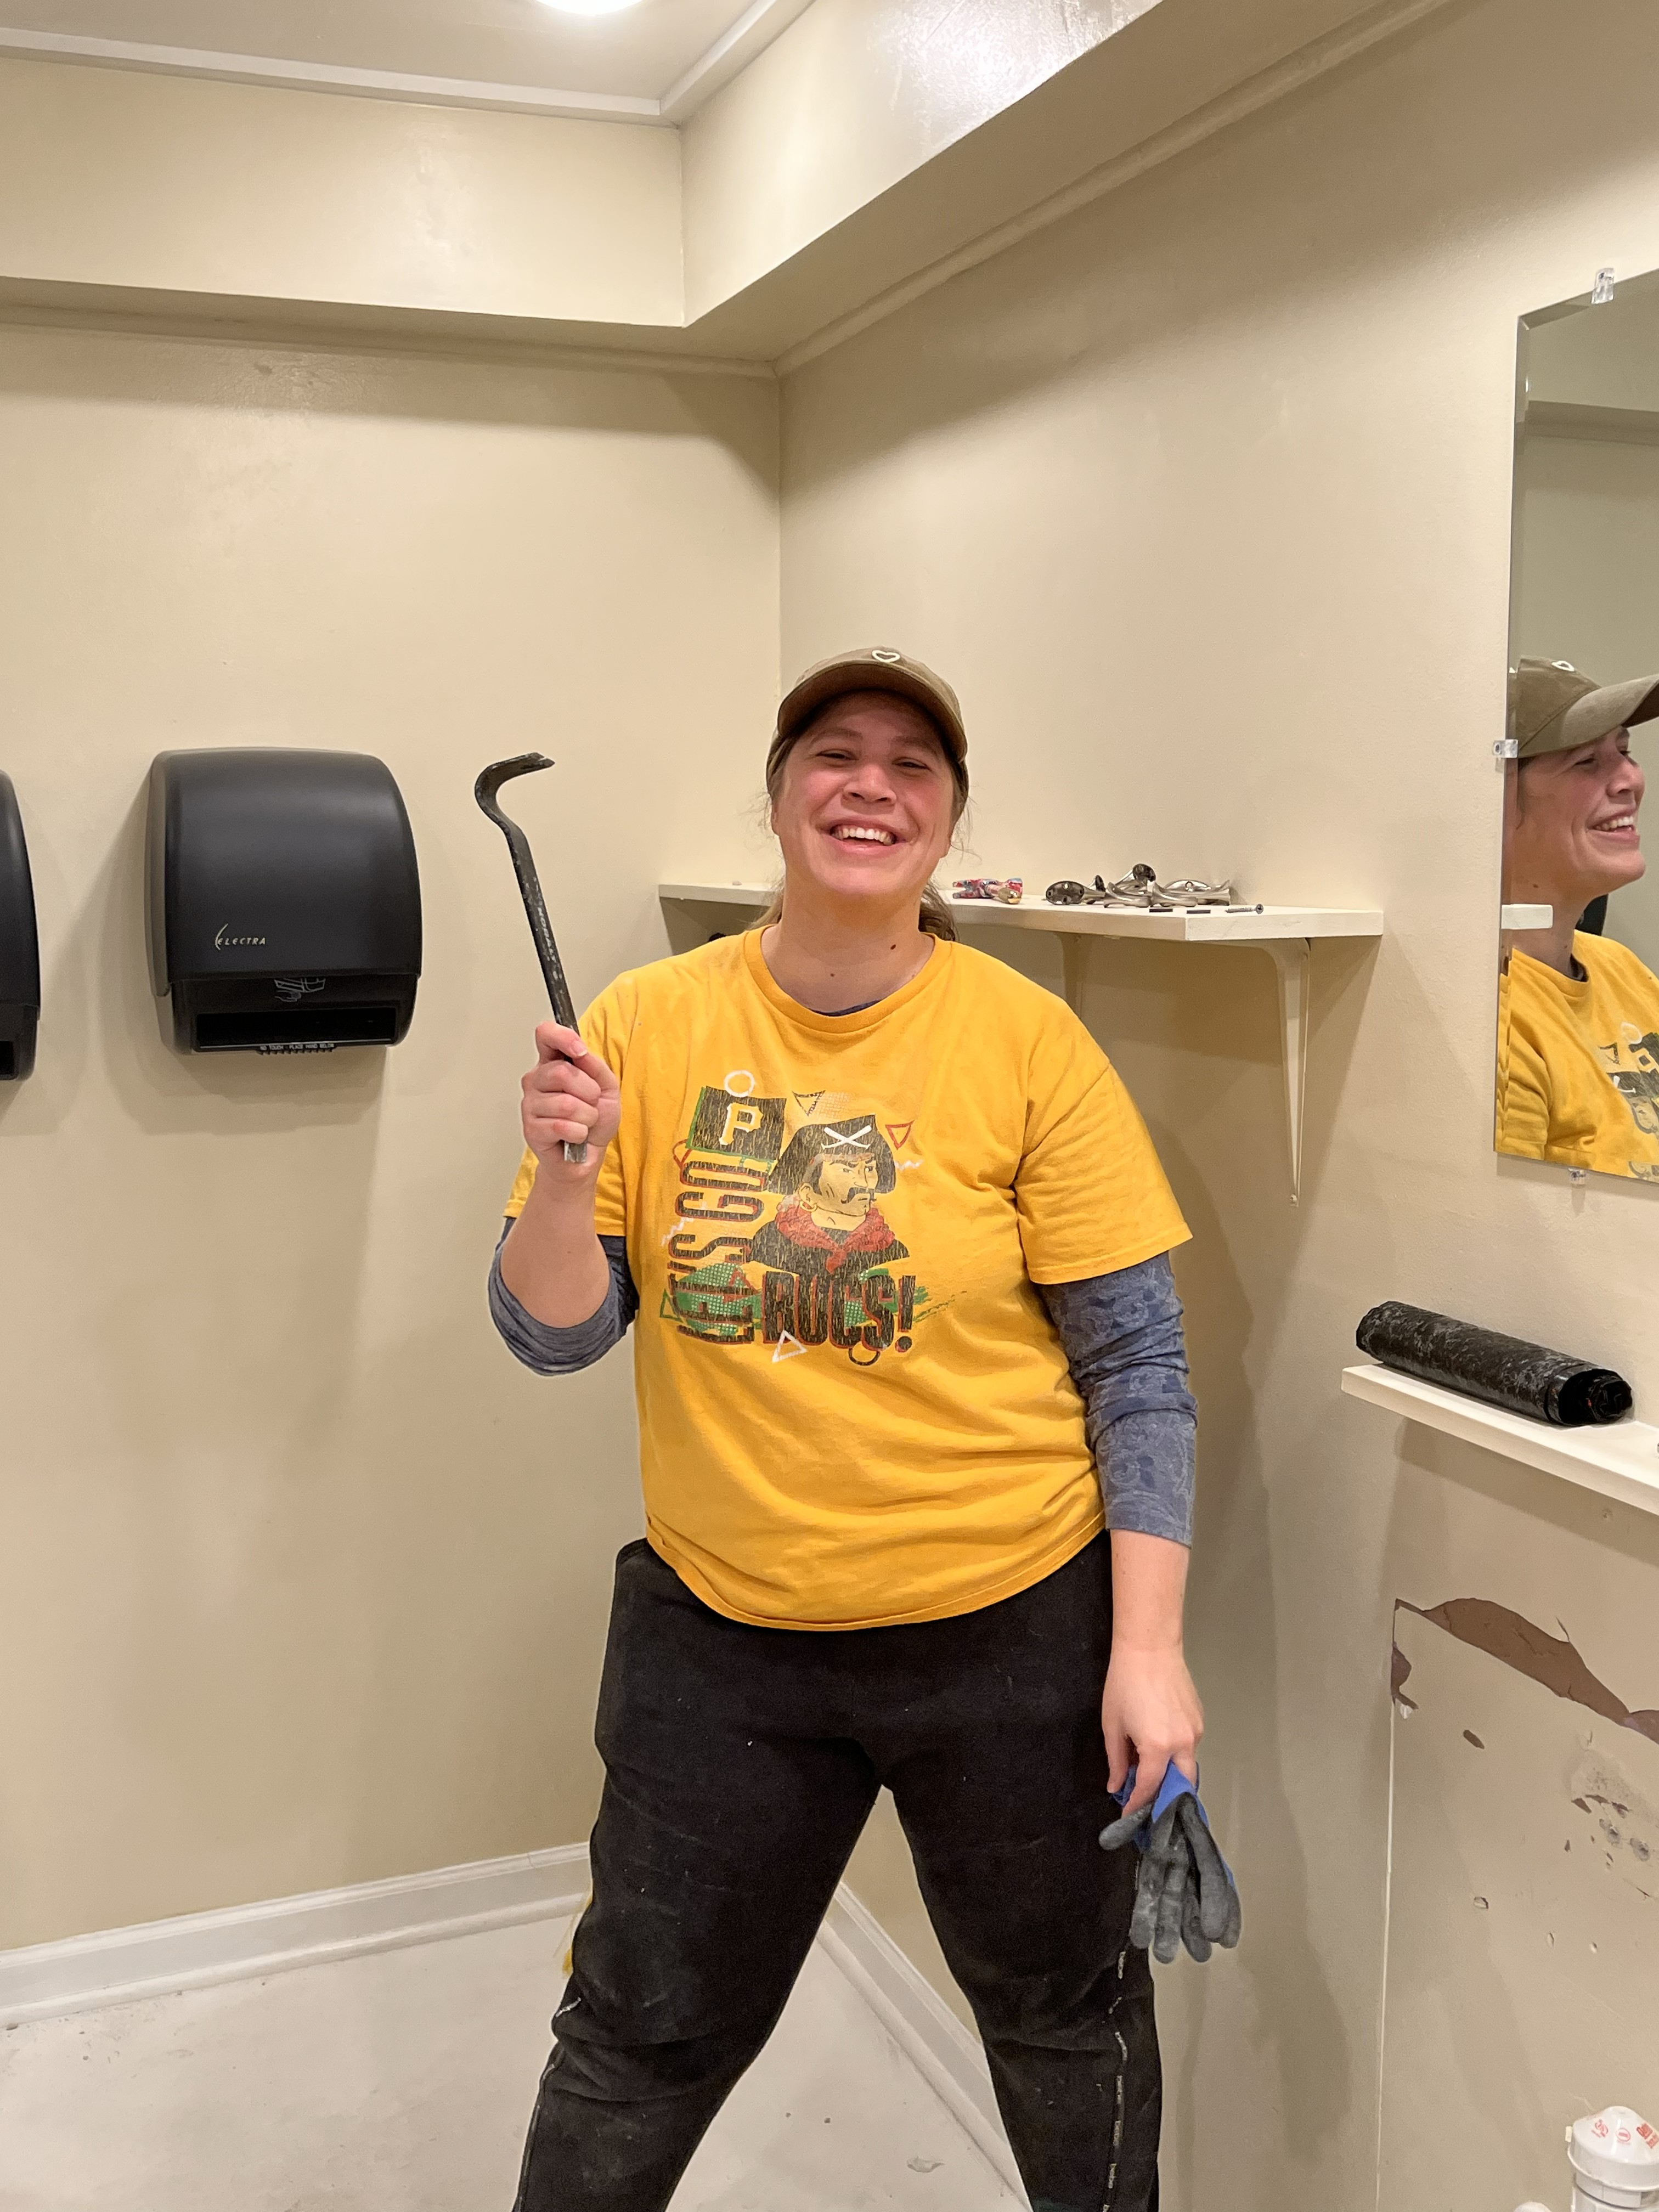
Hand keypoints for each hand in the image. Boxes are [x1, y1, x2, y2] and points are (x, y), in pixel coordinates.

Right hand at [520, 1023, 620, 1164]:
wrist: (589, 1156)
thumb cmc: (595, 1120)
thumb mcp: (607, 1087)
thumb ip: (595, 1066)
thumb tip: (580, 1052)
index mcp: (553, 1064)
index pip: (545, 1035)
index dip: (562, 1037)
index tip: (579, 1050)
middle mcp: (536, 1081)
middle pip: (561, 1072)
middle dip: (589, 1092)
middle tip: (590, 1104)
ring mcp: (530, 1105)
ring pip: (565, 1103)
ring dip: (586, 1117)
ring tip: (583, 1123)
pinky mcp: (531, 1129)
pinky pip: (562, 1126)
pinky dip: (579, 1133)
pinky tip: (575, 1136)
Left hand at [1101, 1644, 1202, 1818]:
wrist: (1149, 1649)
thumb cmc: (1125, 1684)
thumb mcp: (1113, 1725)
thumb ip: (1117, 1760)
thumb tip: (1117, 1786)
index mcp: (1158, 1747)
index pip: (1150, 1788)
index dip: (1138, 1805)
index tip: (1128, 1817)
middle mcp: (1183, 1743)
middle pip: (1181, 1785)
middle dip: (1166, 1798)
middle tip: (1148, 1804)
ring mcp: (1195, 1731)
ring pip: (1188, 1766)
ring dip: (1171, 1775)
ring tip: (1150, 1775)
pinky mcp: (1200, 1718)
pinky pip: (1190, 1747)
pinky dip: (1176, 1755)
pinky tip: (1160, 1749)